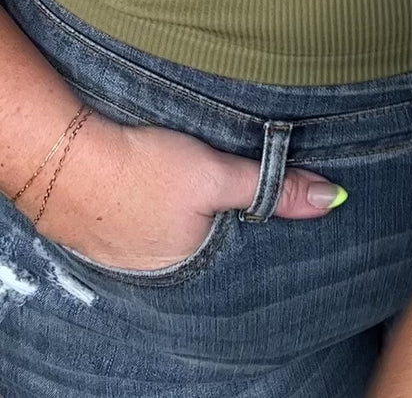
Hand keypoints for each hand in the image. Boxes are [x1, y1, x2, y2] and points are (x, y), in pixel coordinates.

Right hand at [24, 112, 344, 271]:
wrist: (62, 160)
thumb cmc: (142, 170)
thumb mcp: (217, 176)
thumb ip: (271, 188)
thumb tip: (332, 200)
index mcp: (191, 262)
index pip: (238, 245)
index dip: (251, 216)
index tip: (262, 193)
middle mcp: (158, 268)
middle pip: (205, 236)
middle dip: (217, 213)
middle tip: (218, 179)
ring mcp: (124, 250)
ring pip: (170, 225)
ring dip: (181, 206)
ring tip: (185, 176)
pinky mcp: (100, 226)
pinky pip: (137, 216)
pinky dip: (148, 199)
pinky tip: (151, 179)